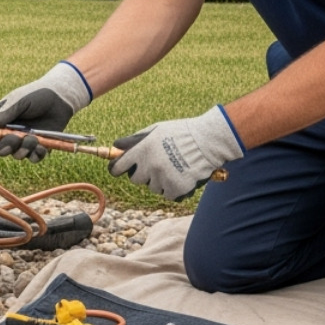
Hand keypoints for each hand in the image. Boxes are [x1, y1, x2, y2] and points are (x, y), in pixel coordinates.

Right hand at [0, 61, 91, 160]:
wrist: (60, 97)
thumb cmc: (36, 95)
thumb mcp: (20, 100)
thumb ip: (6, 113)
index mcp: (0, 121)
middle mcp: (9, 133)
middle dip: (5, 147)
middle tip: (15, 139)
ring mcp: (24, 141)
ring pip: (16, 155)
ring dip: (23, 150)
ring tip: (33, 139)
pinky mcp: (39, 147)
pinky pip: (33, 158)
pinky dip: (36, 155)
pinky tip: (42, 147)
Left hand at [109, 106, 244, 200]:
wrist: (208, 141)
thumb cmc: (181, 133)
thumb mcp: (155, 130)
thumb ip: (135, 140)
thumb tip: (116, 146)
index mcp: (141, 150)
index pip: (117, 167)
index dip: (117, 169)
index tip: (119, 169)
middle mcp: (149, 166)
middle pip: (135, 179)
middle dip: (143, 174)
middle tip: (157, 164)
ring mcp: (162, 179)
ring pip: (153, 187)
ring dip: (160, 181)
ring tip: (174, 167)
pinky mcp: (175, 189)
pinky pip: (168, 194)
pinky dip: (174, 189)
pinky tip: (182, 176)